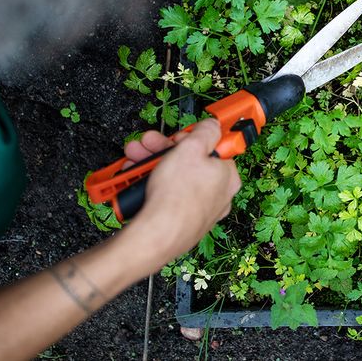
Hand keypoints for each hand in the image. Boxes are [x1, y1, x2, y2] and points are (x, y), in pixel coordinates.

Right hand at [120, 120, 240, 269]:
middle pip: (191, 163)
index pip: (214, 148)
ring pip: (175, 179)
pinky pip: (168, 197)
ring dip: (152, 165)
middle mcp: (218, 195)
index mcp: (227, 176)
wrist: (155, 235)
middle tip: (147, 145)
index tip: (177, 138)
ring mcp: (199, 210)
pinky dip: (152, 186)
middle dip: (164, 151)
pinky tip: (135, 180)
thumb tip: (213, 126)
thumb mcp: (191, 147)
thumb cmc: (175, 196)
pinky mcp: (181, 222)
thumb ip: (206, 131)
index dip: (191, 139)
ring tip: (134, 160)